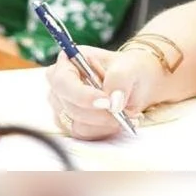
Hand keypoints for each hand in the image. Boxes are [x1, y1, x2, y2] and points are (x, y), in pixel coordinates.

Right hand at [45, 46, 165, 140]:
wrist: (135, 85)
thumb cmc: (129, 70)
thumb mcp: (132, 66)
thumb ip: (120, 79)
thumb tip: (113, 102)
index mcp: (69, 61)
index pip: (63, 82)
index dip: (82, 95)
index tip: (106, 102)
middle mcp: (60, 84)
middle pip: (70, 106)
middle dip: (100, 113)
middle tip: (125, 112)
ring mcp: (62, 105)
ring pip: (77, 124)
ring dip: (104, 123)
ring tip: (125, 113)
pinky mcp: (70, 123)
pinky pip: (84, 134)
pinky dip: (104, 130)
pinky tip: (117, 120)